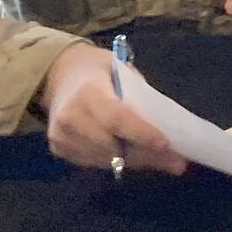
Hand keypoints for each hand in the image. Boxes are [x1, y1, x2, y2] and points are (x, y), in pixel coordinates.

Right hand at [38, 44, 185, 174]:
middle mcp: (70, 118)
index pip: (117, 119)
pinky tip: (134, 155)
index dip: (142, 134)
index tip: (166, 144)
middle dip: (146, 155)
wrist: (56, 75)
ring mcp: (61, 137)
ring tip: (160, 159)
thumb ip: (139, 96)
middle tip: (176, 162)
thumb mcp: (121, 70)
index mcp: (87, 92)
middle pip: (112, 146)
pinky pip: (93, 162)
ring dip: (134, 161)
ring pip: (105, 160)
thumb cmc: (96, 69)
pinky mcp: (58, 149)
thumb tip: (165, 125)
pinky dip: (116, 161)